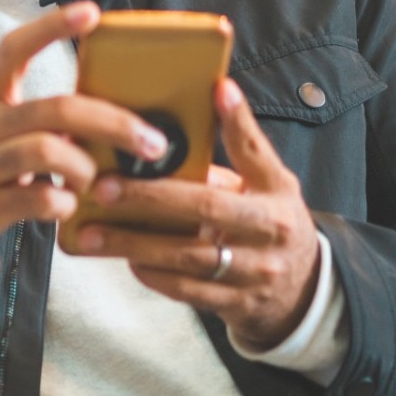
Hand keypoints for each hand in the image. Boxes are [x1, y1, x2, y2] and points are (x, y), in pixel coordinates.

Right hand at [0, 1, 173, 267]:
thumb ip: (31, 118)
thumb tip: (100, 121)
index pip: (15, 49)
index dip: (53, 27)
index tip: (92, 12)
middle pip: (56, 109)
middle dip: (114, 123)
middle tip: (151, 141)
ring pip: (48, 151)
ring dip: (86, 169)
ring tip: (91, 181)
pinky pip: (38, 200)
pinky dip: (64, 205)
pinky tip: (63, 207)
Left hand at [74, 78, 320, 348]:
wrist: (301, 290)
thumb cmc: (269, 222)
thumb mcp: (268, 185)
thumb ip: (240, 153)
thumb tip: (203, 102)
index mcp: (277, 191)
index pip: (256, 152)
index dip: (238, 122)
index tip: (218, 90)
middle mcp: (271, 231)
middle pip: (207, 208)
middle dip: (150, 197)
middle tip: (102, 188)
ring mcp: (256, 272)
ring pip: (189, 256)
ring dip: (136, 244)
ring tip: (94, 234)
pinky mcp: (237, 304)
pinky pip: (187, 290)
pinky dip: (152, 274)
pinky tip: (125, 260)